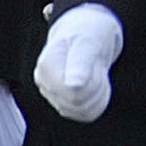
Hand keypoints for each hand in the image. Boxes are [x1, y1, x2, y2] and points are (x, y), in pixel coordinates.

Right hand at [31, 5, 119, 124]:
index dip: (92, 82)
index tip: (94, 62)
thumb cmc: (88, 33)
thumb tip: (73, 87)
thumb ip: (80, 64)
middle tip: (97, 65)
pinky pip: (86, 114)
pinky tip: (97, 83)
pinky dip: (98, 101)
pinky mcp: (66, 104)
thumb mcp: (88, 42)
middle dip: (97, 86)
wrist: (89, 32)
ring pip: (84, 111)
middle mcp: (45, 85)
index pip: (73, 94)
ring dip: (99, 93)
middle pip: (79, 104)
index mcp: (46, 68)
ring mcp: (54, 96)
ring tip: (96, 72)